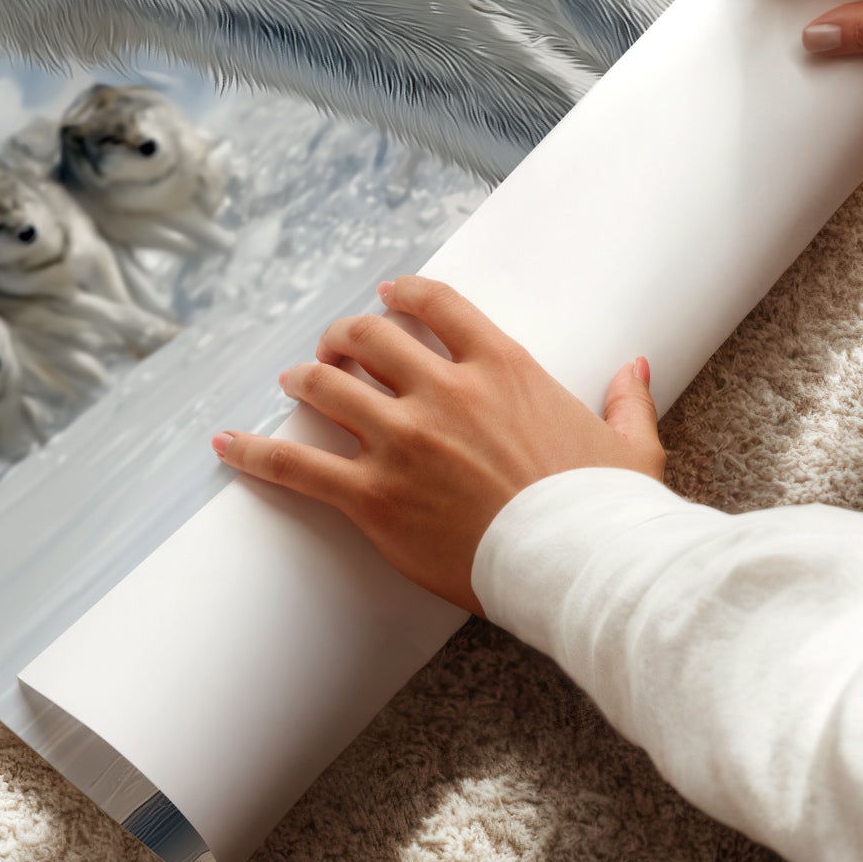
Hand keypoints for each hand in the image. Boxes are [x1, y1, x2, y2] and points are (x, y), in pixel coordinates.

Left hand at [211, 275, 662, 614]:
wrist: (581, 566)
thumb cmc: (606, 511)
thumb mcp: (629, 446)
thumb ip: (625, 399)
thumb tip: (635, 367)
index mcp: (503, 367)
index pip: (436, 305)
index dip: (402, 295)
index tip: (386, 296)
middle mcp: (444, 391)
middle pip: (368, 338)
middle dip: (343, 336)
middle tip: (333, 347)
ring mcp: (404, 441)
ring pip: (327, 387)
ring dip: (303, 379)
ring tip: (292, 381)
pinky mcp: (375, 496)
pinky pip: (298, 465)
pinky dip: (256, 451)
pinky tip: (227, 443)